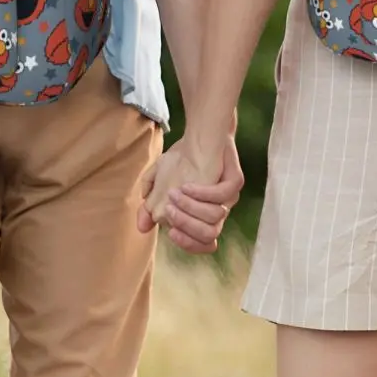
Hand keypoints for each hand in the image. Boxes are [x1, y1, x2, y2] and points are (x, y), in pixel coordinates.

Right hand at [137, 134, 242, 254]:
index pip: (201, 243)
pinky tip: (186, 185)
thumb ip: (150, 204)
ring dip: (191, 208)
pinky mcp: (235, 181)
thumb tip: (142, 227)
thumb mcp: (160, 181)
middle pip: (209, 235)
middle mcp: (218, 210)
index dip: (187, 243)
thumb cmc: (182, 160)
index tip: (170, 232)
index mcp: (203, 216)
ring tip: (174, 194)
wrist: (201, 133)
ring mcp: (229, 197)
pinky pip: (222, 195)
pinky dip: (202, 193)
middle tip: (168, 210)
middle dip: (186, 226)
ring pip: (215, 217)